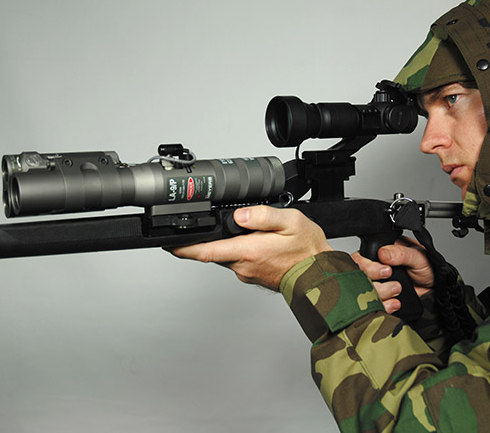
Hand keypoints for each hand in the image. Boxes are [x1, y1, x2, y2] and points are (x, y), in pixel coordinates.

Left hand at [169, 205, 332, 290]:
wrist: (320, 275)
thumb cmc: (307, 251)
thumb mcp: (290, 222)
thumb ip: (264, 215)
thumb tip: (241, 214)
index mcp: (248, 251)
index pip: (206, 251)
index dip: (184, 247)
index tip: (168, 243)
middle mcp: (243, 265)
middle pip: (214, 250)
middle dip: (206, 239)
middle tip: (204, 224)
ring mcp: (247, 272)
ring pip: (227, 254)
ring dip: (225, 243)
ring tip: (238, 228)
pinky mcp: (253, 275)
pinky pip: (238, 260)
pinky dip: (238, 249)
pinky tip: (251, 239)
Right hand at [351, 237, 432, 313]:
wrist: (435, 289)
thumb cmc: (428, 268)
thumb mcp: (418, 256)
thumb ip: (401, 253)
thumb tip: (383, 253)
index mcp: (381, 252)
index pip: (362, 257)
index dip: (367, 265)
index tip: (385, 270)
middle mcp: (375, 267)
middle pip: (358, 274)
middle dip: (372, 278)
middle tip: (389, 276)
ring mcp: (377, 283)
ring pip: (364, 291)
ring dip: (379, 292)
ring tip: (397, 290)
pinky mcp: (381, 298)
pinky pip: (373, 304)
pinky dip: (383, 305)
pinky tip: (395, 302)